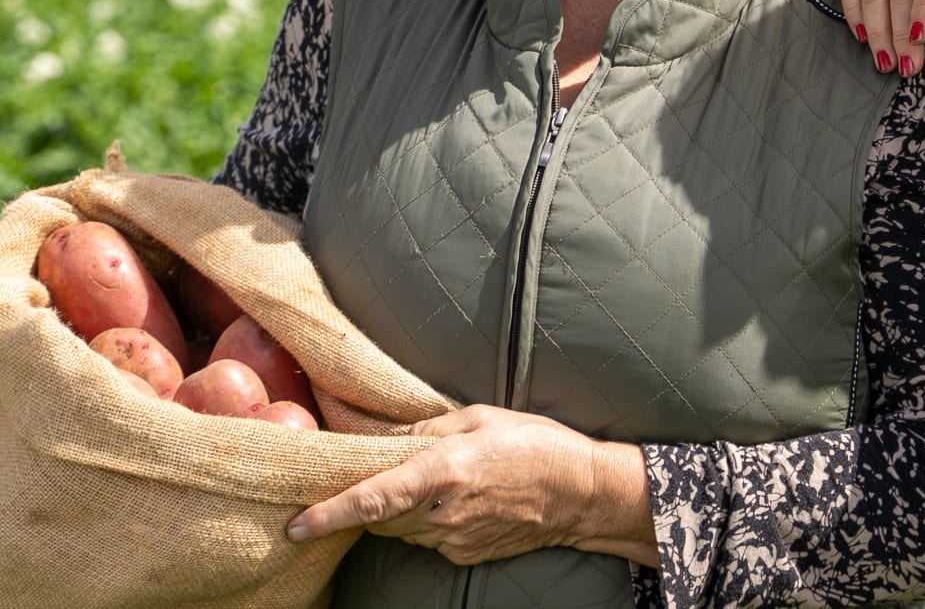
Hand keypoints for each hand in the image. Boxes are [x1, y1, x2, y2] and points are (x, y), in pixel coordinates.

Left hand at [287, 405, 651, 566]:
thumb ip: (429, 428)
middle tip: (376, 474)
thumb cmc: (537, 444)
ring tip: (435, 481)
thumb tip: (387, 437)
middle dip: (369, 500)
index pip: (373, 499)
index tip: (295, 525)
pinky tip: (460, 500)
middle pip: (379, 517)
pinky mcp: (465, 554)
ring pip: (402, 530)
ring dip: (402, 509)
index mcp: (444, 471)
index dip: (329, 514)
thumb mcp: (482, 417)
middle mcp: (442, 513)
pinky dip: (429, 521)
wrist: (582, 493)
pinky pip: (429, 539)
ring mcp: (453, 540)